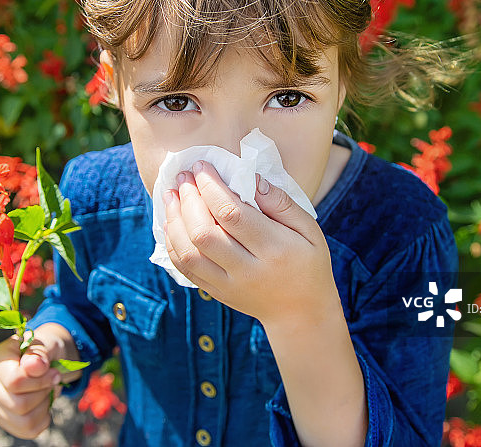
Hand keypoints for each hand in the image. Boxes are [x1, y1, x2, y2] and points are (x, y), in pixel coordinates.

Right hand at [0, 323, 79, 438]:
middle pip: (18, 404)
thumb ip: (39, 353)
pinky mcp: (4, 418)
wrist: (47, 361)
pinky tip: (44, 404)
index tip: (54, 372)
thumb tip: (34, 366)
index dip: (40, 381)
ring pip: (24, 420)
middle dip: (43, 393)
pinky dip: (43, 419)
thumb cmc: (45, 351)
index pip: (14, 381)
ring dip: (44, 406)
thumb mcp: (47, 344)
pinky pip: (28, 430)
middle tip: (53, 380)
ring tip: (46, 391)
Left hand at [163, 161, 339, 325]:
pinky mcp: (216, 293)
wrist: (302, 313)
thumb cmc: (308, 263)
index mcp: (274, 248)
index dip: (211, 187)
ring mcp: (228, 285)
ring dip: (174, 220)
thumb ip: (281, 203)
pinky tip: (172, 222)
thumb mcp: (309, 229)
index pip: (232, 214)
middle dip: (188, 200)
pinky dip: (173, 243)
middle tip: (183, 177)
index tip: (201, 167)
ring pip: (188, 253)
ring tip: (171, 196)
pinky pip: (185, 269)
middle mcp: (247, 269)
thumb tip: (251, 179)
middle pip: (204, 233)